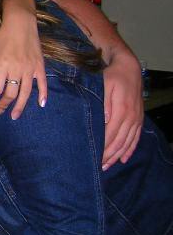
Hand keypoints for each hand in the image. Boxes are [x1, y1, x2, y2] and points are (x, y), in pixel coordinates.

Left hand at [0, 9, 46, 118]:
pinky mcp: (40, 66)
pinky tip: (41, 104)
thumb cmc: (1, 38)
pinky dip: (43, 95)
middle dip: (3, 105)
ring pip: (25, 93)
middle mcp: (17, 69)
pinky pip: (43, 83)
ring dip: (19, 106)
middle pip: (10, 94)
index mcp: (3, 65)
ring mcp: (30, 69)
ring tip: (14, 115)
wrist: (21, 24)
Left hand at [102, 51, 142, 169]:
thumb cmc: (112, 76)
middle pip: (120, 141)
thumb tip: (105, 120)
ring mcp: (136, 118)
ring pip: (128, 142)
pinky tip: (124, 158)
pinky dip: (129, 149)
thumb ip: (105, 102)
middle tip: (98, 166)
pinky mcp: (139, 118)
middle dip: (109, 156)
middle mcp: (131, 117)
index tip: (94, 158)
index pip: (111, 134)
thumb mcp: (104, 85)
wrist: (129, 67)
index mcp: (121, 110)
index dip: (104, 148)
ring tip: (107, 166)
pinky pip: (135, 137)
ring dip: (118, 155)